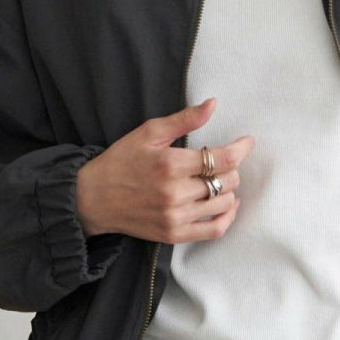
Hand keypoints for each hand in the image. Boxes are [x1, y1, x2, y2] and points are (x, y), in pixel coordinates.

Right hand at [76, 97, 254, 244]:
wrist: (94, 198)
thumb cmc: (121, 161)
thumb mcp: (149, 133)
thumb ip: (184, 119)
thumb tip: (213, 105)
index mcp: (170, 164)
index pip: (223, 159)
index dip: (241, 149)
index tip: (246, 142)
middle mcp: (175, 193)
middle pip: (227, 181)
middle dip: (231, 168)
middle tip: (223, 161)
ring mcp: (175, 217)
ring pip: (224, 204)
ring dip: (230, 190)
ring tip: (220, 180)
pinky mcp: (173, 235)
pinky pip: (215, 230)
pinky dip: (227, 217)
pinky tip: (226, 204)